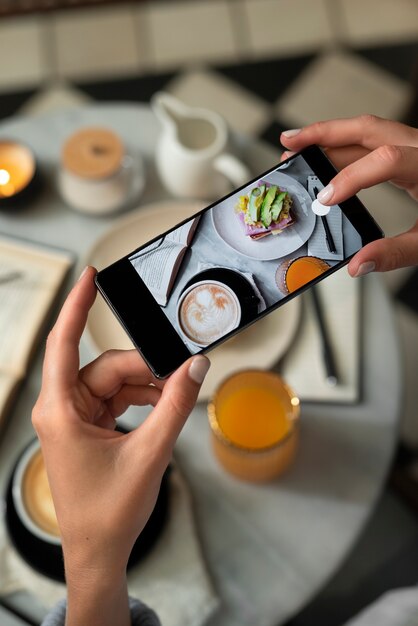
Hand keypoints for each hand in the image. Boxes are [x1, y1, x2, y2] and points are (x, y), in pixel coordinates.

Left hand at [32, 266, 209, 625]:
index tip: (91, 276)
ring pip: (114, 380)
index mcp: (60, 411)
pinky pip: (117, 396)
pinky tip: (164, 405)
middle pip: (106, 366)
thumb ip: (176, 404)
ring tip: (177, 396)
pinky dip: (142, 398)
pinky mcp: (88, 425)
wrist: (99, 551)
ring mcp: (74, 417)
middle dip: (146, 369)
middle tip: (183, 374)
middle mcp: (62, 408)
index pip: (64, 343)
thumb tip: (196, 367)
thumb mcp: (150, 452)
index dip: (77, 305)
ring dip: (148, 385)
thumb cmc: (108, 511)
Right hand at [280, 115, 417, 274]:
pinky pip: (375, 142)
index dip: (349, 178)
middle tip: (290, 145)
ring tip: (298, 148)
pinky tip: (328, 160)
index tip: (326, 199)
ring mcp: (416, 146)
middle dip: (323, 134)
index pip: (382, 159)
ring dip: (330, 137)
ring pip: (368, 131)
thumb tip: (358, 265)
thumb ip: (396, 252)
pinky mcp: (413, 152)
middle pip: (367, 127)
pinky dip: (346, 147)